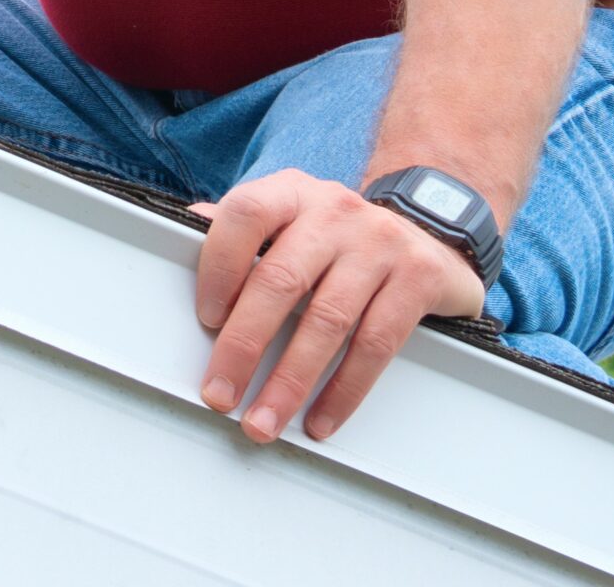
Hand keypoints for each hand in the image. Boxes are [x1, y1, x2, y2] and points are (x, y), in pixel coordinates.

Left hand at [190, 167, 487, 443]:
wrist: (428, 235)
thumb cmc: (338, 236)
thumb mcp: (291, 218)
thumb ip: (244, 230)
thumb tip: (185, 229)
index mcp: (292, 192)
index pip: (245, 215)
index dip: (220, 265)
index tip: (206, 319)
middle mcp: (335, 211)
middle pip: (281, 279)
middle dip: (244, 345)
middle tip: (220, 392)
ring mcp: (379, 243)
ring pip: (327, 321)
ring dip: (290, 381)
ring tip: (263, 420)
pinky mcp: (416, 279)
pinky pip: (375, 345)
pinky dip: (344, 390)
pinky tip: (320, 419)